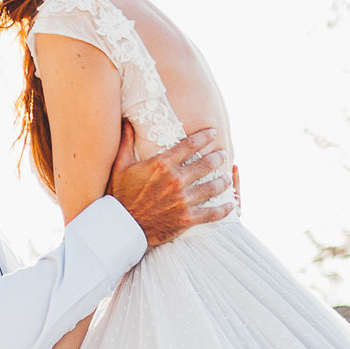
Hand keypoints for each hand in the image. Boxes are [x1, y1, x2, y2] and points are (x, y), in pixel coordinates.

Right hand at [106, 121, 232, 246]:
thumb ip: (126, 142)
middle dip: (217, 157)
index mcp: (161, 164)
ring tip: (226, 177)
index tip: (213, 133)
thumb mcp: (120, 166)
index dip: (204, 137)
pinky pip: (211, 213)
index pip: (190, 145)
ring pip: (212, 187)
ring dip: (222, 180)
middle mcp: (175, 180)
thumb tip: (126, 121)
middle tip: (222, 154)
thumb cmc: (119, 196)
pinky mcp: (187, 219)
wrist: (121, 227)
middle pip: (206, 163)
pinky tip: (230, 204)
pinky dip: (223, 209)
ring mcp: (183, 200)